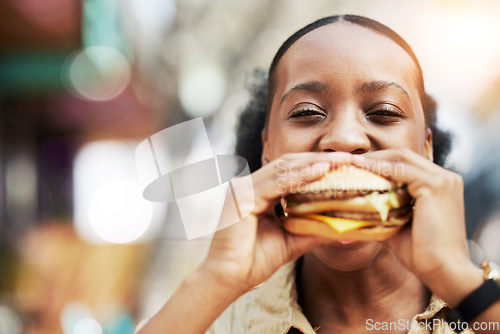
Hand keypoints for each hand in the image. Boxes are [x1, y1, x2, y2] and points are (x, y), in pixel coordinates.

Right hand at [201, 152, 353, 292]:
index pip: (290, 171)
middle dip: (318, 159)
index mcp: (259, 193)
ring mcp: (243, 189)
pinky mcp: (241, 197)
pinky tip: (320, 172)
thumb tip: (346, 228)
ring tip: (338, 161)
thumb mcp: (293, 240)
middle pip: (288, 164)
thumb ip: (315, 229)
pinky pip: (274, 183)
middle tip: (347, 157)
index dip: (316, 165)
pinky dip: (298, 176)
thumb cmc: (256, 261)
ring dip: (312, 163)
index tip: (344, 164)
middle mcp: (249, 186)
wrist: (229, 279)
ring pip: (282, 169)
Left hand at [351, 149, 477, 295]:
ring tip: (350, 163)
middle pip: (402, 156)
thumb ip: (381, 213)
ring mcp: (442, 179)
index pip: (405, 163)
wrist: (444, 271)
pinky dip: (379, 168)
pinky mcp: (435, 186)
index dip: (379, 161)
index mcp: (439, 184)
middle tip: (349, 161)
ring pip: (400, 158)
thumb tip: (353, 213)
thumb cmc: (422, 253)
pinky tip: (360, 169)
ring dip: (373, 159)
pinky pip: (400, 170)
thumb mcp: (397, 226)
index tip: (355, 165)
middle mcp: (444, 177)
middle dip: (374, 156)